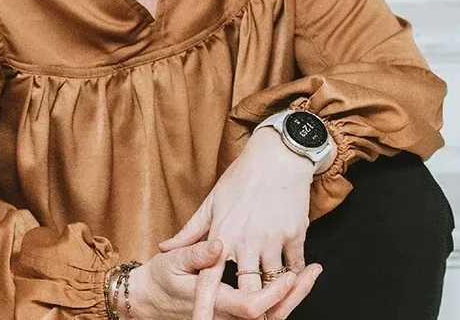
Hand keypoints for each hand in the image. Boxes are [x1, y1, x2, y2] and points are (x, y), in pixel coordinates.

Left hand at [158, 128, 324, 319]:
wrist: (278, 155)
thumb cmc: (242, 177)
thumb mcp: (212, 202)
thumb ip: (190, 232)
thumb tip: (164, 247)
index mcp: (223, 235)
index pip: (210, 280)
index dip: (205, 306)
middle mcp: (247, 241)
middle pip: (248, 291)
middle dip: (250, 306)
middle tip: (248, 312)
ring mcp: (272, 238)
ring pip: (273, 282)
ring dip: (273, 289)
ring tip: (272, 290)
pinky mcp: (295, 234)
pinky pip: (294, 266)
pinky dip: (293, 272)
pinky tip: (291, 270)